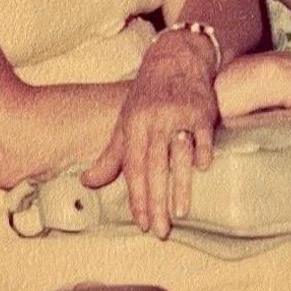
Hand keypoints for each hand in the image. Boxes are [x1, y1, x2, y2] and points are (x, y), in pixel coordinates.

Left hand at [82, 30, 219, 238]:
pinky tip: (203, 170)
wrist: (175, 59)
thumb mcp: (125, 123)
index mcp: (133, 126)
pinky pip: (203, 135)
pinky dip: (203, 152)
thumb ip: (111, 157)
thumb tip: (87, 183)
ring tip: (180, 213)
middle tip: (160, 230)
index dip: (136, 197)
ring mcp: (180, 115)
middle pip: (154, 167)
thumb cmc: (147, 97)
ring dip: (180, 185)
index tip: (141, 223)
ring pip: (178, 155)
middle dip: (156, 201)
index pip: (133, 168)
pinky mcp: (202, 110)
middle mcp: (155, 121)